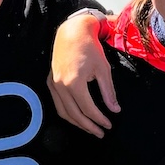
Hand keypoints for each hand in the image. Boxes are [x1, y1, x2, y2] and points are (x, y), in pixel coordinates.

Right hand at [47, 11, 114, 136]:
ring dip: (77, 123)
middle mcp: (60, 86)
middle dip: (88, 126)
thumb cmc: (90, 48)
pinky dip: (68, 113)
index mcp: (74, 82)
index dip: (99, 119)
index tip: (109, 125)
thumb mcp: (103, 69)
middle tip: (101, 133)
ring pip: (63, 112)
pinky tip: (78, 117)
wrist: (72, 32)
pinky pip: (58, 104)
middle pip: (74, 114)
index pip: (87, 109)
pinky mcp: (50, 81)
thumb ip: (108, 92)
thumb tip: (114, 110)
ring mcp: (53, 84)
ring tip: (90, 128)